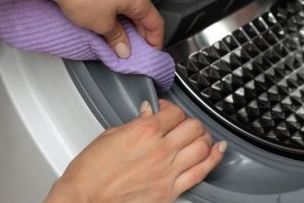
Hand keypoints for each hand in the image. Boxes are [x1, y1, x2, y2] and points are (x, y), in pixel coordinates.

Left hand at [0, 0, 163, 56]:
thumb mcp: (102, 25)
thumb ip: (116, 38)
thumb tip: (123, 47)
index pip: (156, 22)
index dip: (156, 40)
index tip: (153, 52)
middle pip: (143, 13)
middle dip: (140, 33)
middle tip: (135, 49)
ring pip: (128, 5)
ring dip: (126, 23)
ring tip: (117, 38)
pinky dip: (115, 12)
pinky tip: (105, 21)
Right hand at [44, 100, 226, 202]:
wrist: (85, 199)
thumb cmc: (90, 171)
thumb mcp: (110, 135)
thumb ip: (135, 123)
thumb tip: (148, 113)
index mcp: (143, 131)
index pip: (174, 112)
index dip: (171, 109)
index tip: (166, 111)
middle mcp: (160, 150)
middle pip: (192, 126)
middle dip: (189, 121)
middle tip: (182, 124)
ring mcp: (168, 172)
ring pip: (202, 146)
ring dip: (204, 137)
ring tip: (200, 135)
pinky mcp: (170, 191)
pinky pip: (201, 171)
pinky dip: (213, 158)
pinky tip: (217, 150)